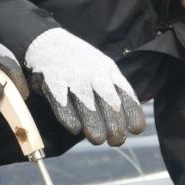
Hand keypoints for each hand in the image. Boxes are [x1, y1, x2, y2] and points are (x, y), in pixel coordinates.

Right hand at [24, 28, 146, 145]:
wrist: (49, 43)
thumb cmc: (80, 64)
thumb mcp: (103, 69)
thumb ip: (116, 91)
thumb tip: (131, 121)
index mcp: (109, 72)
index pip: (126, 95)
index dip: (133, 114)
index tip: (136, 129)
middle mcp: (94, 75)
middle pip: (110, 103)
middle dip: (115, 126)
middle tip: (116, 141)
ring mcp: (74, 78)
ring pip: (88, 106)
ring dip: (94, 126)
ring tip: (97, 139)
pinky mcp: (53, 83)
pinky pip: (63, 105)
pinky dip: (69, 118)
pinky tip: (75, 128)